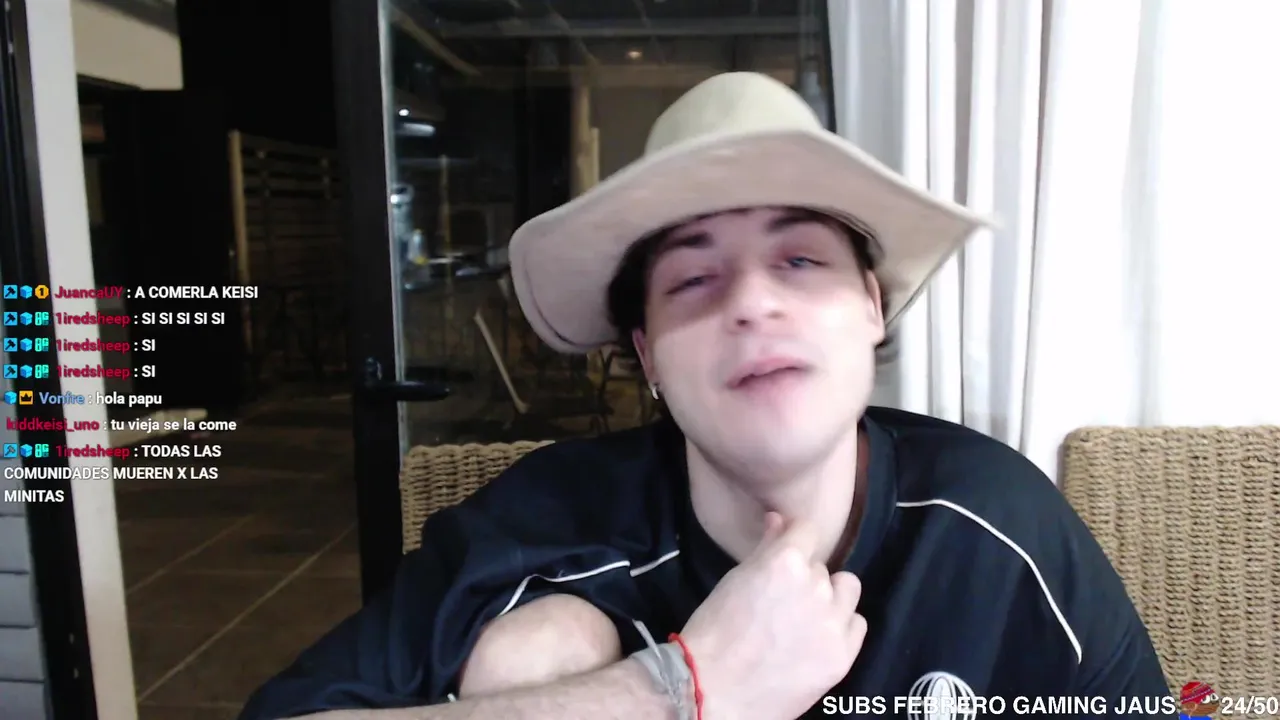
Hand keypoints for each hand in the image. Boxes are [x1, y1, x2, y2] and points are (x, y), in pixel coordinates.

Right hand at [679, 513, 866, 719]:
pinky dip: (841, 626)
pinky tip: (817, 639)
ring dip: (830, 597)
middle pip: (821, 567)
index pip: (807, 529)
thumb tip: (779, 520)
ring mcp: (833, 622)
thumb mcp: (735, 580)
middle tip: (781, 600)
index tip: (788, 548)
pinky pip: (857, 624)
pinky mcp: (842, 655)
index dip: (794, 537)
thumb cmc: (713, 632)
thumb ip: (765, 547)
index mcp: (786, 562)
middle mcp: (816, 586)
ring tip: (805, 618)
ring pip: (846, 590)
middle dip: (804, 577)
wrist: (713, 690)